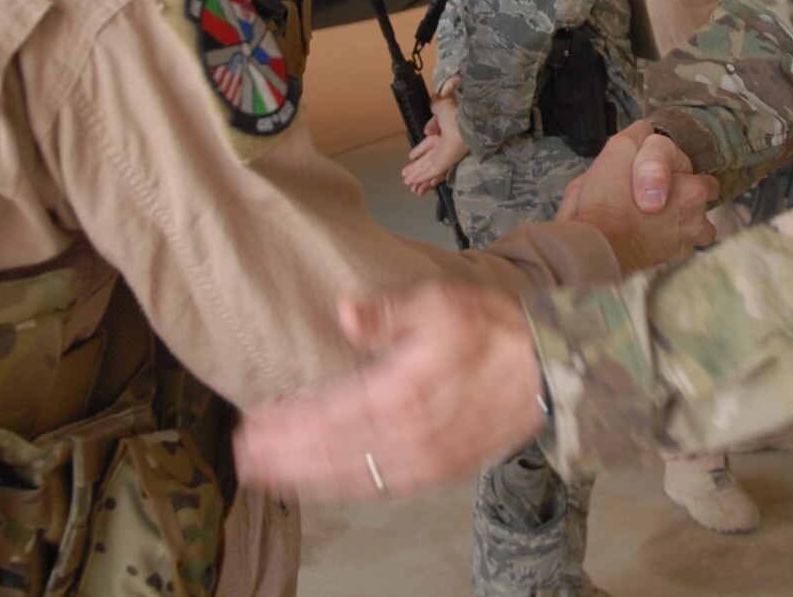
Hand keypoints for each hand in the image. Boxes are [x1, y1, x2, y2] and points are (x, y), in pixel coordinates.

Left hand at [234, 282, 544, 500]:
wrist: (549, 371)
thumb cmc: (496, 334)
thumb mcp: (440, 303)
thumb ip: (387, 313)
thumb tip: (344, 313)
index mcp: (402, 394)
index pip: (327, 417)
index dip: (286, 425)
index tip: (251, 424)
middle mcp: (408, 437)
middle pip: (330, 455)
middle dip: (283, 458)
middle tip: (243, 457)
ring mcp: (424, 460)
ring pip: (351, 477)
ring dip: (306, 478)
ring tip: (269, 475)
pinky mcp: (439, 470)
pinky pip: (382, 487)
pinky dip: (345, 488)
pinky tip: (325, 484)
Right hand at [401, 90, 469, 194]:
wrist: (465, 121)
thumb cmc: (456, 113)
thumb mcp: (442, 106)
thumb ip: (436, 106)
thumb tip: (434, 99)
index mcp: (442, 134)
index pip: (428, 145)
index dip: (419, 151)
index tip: (411, 156)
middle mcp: (442, 146)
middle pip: (426, 161)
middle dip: (416, 168)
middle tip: (405, 175)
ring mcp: (444, 156)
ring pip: (427, 169)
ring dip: (417, 176)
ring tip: (407, 183)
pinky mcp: (444, 163)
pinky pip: (431, 172)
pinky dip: (422, 178)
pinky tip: (414, 182)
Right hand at [557, 121, 715, 272]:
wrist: (596, 248)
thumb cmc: (609, 199)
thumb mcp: (619, 149)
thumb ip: (639, 136)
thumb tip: (646, 132)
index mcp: (695, 192)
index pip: (705, 182)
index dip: (683, 178)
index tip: (662, 181)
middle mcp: (698, 224)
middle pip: (701, 213)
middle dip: (686, 208)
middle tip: (655, 205)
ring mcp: (685, 251)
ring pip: (691, 237)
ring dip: (677, 232)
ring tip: (650, 227)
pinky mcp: (668, 270)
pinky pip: (672, 256)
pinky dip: (661, 251)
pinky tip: (642, 244)